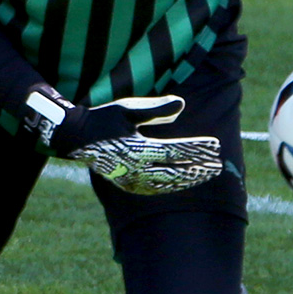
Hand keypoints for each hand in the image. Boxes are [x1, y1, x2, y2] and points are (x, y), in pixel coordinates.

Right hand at [22, 90, 224, 195]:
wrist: (75, 137)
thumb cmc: (102, 118)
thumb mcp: (127, 108)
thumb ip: (155, 109)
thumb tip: (182, 105)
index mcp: (137, 148)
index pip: (175, 151)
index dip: (197, 149)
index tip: (215, 145)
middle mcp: (135, 168)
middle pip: (175, 172)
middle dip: (198, 168)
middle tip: (218, 164)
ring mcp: (130, 179)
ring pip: (166, 184)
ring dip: (188, 179)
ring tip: (205, 173)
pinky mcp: (126, 184)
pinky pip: (154, 188)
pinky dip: (172, 186)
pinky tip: (183, 182)